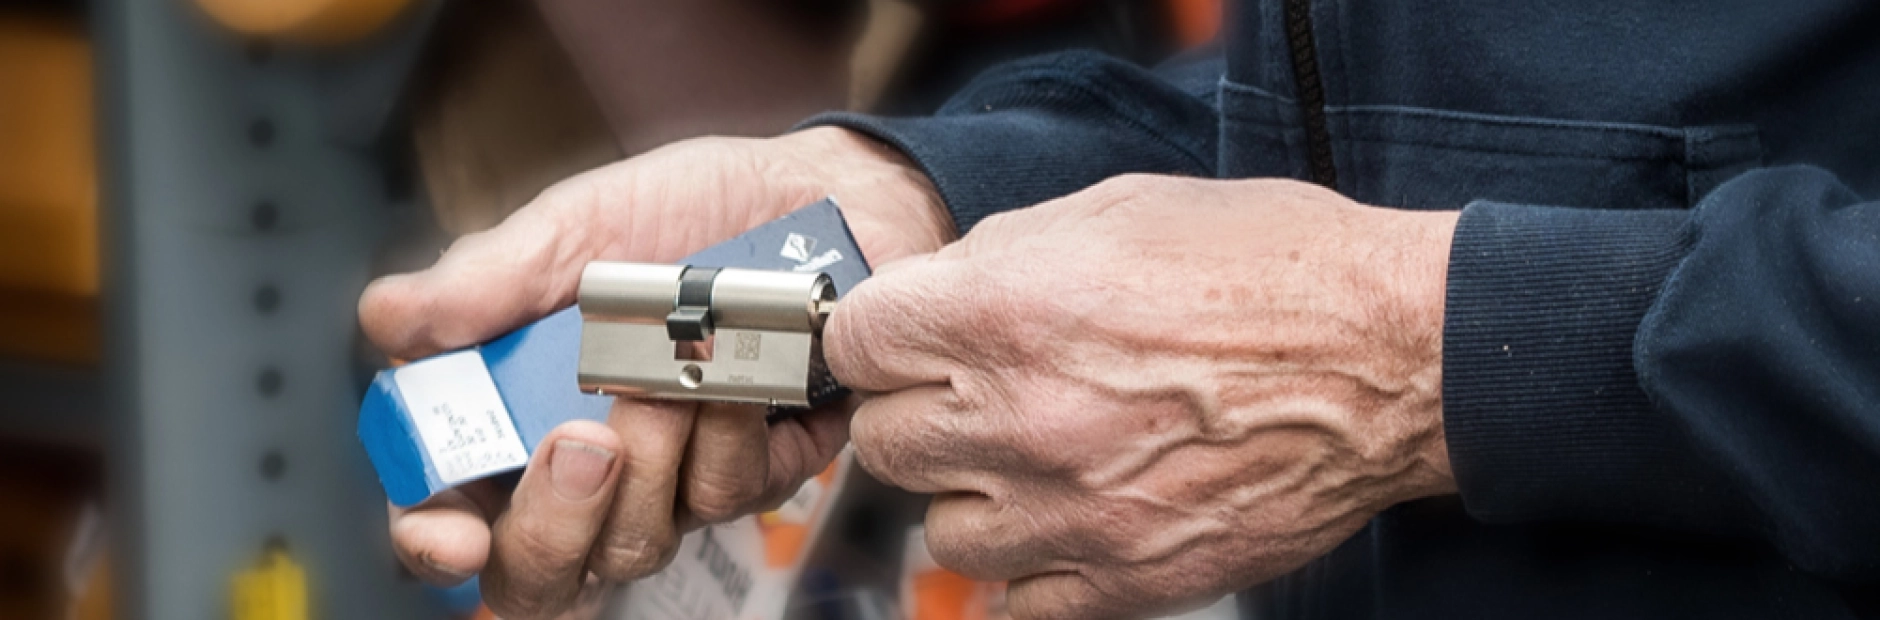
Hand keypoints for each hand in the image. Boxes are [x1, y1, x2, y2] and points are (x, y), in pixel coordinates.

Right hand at [359, 127, 952, 617]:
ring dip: (654, 458)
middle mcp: (584, 471)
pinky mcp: (750, 475)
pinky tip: (738, 375)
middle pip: (539, 573)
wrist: (810, 193)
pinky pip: (730, 494)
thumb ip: (483, 279)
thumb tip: (393, 319)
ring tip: (673, 369)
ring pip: (638, 544)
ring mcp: (668, 484)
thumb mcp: (571, 225)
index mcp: (509, 415)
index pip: (447, 516)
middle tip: (583, 441)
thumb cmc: (684, 210)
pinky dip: (730, 431)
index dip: (437, 543)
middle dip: (554, 523)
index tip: (453, 531)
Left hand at [825, 175, 1459, 619]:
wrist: (1393, 359)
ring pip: (943, 529)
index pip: (853, 344)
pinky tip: (1074, 517)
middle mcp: (1021, 419)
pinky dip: (1032, 565)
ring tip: (1045, 456)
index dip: (883, 335)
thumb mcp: (1118, 211)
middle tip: (983, 393)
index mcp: (1006, 312)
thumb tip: (939, 289)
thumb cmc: (1275, 272)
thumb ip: (1003, 254)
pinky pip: (1014, 601)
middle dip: (924, 411)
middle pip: (884, 441)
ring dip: (979, 494)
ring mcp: (1068, 513)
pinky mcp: (1120, 581)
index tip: (907, 339)